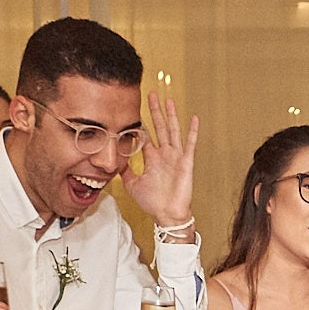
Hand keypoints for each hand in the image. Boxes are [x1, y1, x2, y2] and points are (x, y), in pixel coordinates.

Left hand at [123, 92, 199, 229]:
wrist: (167, 214)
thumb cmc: (153, 202)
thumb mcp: (132, 184)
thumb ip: (125, 171)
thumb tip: (114, 162)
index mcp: (152, 159)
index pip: (146, 136)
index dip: (140, 124)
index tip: (134, 110)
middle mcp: (164, 155)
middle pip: (159, 127)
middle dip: (154, 111)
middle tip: (151, 95)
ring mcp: (176, 157)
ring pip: (172, 131)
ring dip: (170, 115)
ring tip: (168, 100)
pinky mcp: (186, 163)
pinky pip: (190, 144)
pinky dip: (192, 131)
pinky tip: (194, 118)